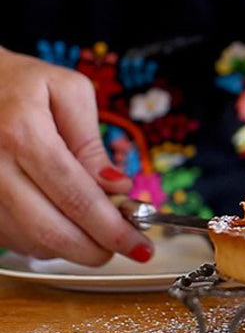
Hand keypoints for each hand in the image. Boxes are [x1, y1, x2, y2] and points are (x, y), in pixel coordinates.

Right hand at [0, 48, 152, 264]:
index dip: (112, 228)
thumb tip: (117, 187)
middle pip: (51, 231)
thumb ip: (92, 142)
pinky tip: (67, 223)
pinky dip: (46, 241)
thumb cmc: (22, 83)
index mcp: (22, 133)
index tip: (142, 245)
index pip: (76, 197)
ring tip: (100, 230)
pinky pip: (14, 239)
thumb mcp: (68, 92)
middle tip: (127, 245)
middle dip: (97, 249)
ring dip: (74, 248)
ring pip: (31, 242)